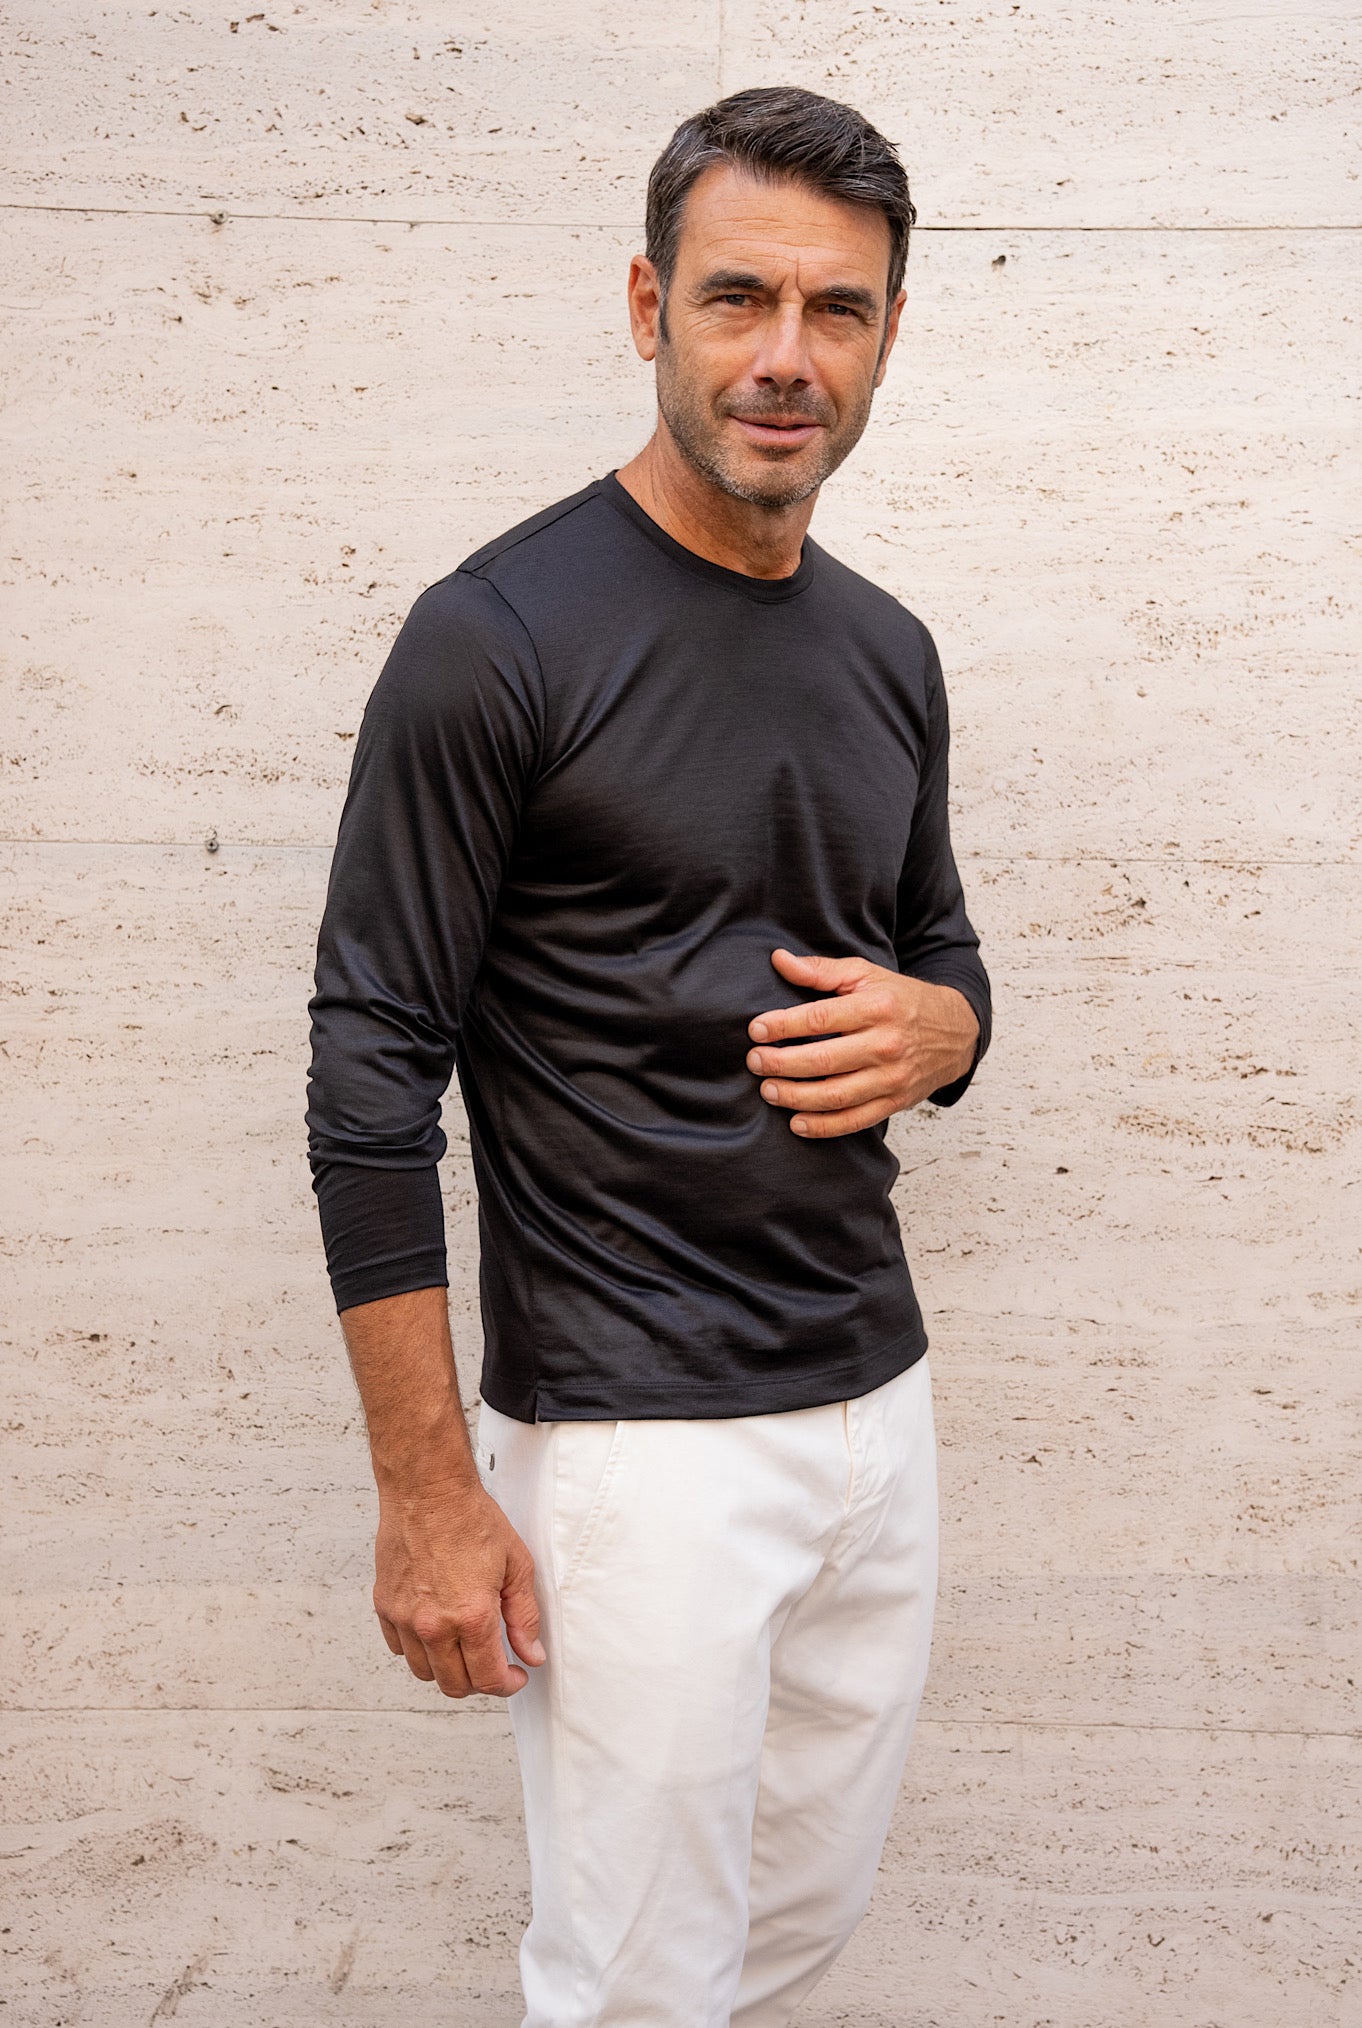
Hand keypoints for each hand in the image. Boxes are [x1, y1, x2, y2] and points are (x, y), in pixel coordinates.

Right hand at [373, 1473, 544, 1698]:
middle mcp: (434, 1624)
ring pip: (424, 1672)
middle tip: (492, 1665)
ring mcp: (404, 1617)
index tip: (514, 1677)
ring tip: (463, 1647)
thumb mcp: (516, 1565)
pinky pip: (399, 1648)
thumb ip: (525, 1617)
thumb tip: (530, 1654)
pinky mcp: (384, 1606)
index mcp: (471, 1616)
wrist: (427, 1491)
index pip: (487, 1679)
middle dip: (478, 1682)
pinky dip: (417, 1649)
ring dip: (447, 1669)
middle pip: (454, 1685)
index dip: (506, 1685)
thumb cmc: (470, 1519)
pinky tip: (435, 1631)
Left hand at [746, 948, 979, 1138]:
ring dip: (795, 1097)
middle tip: (755, 1062)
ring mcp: (891, 1078)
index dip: (783, 1025)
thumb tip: (780, 959)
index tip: (756, 1030)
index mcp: (877, 1008)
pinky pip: (854, 1120)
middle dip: (781, 1063)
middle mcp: (885, 1045)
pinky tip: (796, 1122)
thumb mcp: (867, 975)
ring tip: (768, 1090)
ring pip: (835, 1096)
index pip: (820, 1018)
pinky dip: (823, 1127)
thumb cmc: (902, 1001)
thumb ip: (822, 970)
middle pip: (823, 1060)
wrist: (955, 1031)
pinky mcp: (894, 1102)